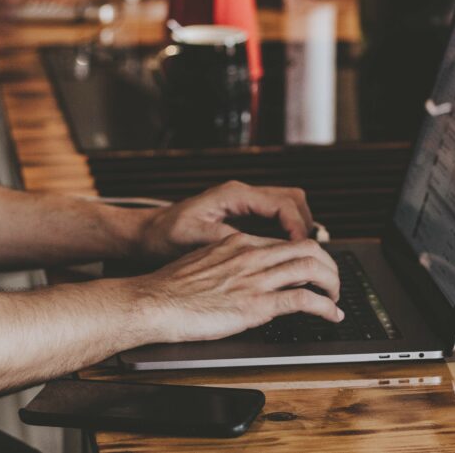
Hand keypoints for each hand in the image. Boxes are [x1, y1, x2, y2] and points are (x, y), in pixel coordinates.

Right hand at [130, 233, 342, 343]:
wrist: (153, 302)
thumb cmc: (170, 289)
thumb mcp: (203, 263)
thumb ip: (228, 264)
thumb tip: (242, 275)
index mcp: (238, 243)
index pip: (285, 242)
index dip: (308, 255)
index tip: (314, 268)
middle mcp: (251, 255)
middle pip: (308, 248)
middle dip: (329, 265)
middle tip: (333, 282)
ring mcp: (255, 279)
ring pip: (312, 269)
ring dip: (333, 285)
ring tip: (336, 298)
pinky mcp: (257, 304)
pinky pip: (304, 300)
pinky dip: (326, 307)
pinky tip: (332, 315)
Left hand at [136, 181, 314, 263]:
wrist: (146, 235)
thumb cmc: (164, 236)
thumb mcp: (193, 239)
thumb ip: (226, 240)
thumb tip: (257, 248)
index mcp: (234, 195)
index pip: (283, 204)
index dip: (298, 227)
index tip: (303, 251)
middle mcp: (243, 195)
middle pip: (294, 201)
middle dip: (305, 226)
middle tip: (308, 255)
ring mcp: (245, 205)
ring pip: (288, 209)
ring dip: (298, 231)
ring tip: (300, 259)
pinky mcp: (243, 218)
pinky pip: (276, 222)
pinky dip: (286, 237)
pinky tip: (283, 259)